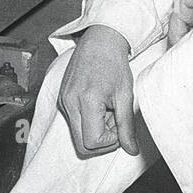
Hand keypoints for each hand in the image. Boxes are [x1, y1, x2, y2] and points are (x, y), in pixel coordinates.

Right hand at [58, 25, 140, 156]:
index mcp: (86, 101)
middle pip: (81, 145)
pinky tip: (99, 104)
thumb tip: (131, 150)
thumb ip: (127, 126)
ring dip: (95, 129)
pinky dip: (88, 120)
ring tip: (108, 109)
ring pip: (77, 134)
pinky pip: (74, 122)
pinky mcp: (62, 99)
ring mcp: (63, 101)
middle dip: (101, 140)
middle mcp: (69, 103)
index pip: (92, 142)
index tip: (120, 126)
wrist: (99, 41)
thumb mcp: (125, 95)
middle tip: (114, 120)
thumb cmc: (114, 64)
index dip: (109, 142)